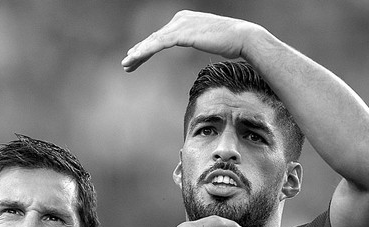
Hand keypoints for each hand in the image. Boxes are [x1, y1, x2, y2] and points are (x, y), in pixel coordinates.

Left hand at [121, 10, 261, 71]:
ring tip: (126, 64)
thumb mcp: (209, 40)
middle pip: (154, 38)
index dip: (147, 48)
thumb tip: (201, 44)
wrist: (242, 37)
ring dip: (138, 54)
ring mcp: (181, 24)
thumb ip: (199, 40)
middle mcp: (180, 19)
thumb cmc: (230, 42)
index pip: (161, 36)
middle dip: (139, 52)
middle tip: (126, 64)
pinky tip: (135, 58)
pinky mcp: (182, 33)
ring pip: (153, 41)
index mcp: (185, 20)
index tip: (136, 59)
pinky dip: (145, 52)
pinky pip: (158, 44)